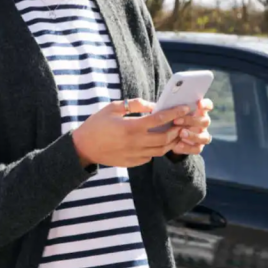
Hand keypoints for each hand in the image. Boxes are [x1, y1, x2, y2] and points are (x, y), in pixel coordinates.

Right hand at [72, 99, 189, 167]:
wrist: (83, 147)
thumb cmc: (96, 124)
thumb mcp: (112, 108)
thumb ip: (134, 105)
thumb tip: (153, 105)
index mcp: (131, 127)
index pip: (159, 119)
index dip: (174, 113)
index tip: (184, 108)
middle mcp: (135, 142)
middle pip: (165, 137)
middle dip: (177, 129)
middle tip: (183, 123)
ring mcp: (134, 154)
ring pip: (161, 150)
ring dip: (170, 141)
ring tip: (174, 133)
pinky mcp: (132, 162)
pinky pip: (150, 157)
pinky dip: (157, 150)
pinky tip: (156, 143)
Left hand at [171, 98, 212, 154]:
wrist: (167, 136)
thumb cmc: (169, 119)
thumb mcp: (169, 112)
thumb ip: (170, 109)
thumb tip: (155, 106)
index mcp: (198, 111)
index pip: (207, 105)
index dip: (205, 104)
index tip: (198, 103)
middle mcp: (202, 123)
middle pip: (204, 121)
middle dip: (190, 120)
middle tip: (176, 121)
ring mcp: (202, 135)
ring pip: (204, 136)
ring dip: (192, 135)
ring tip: (180, 134)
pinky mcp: (198, 146)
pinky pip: (197, 148)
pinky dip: (188, 147)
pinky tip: (177, 146)